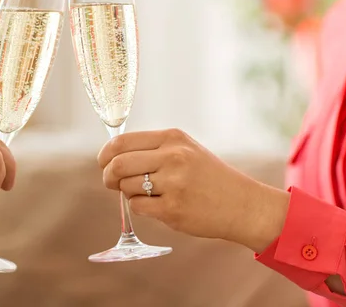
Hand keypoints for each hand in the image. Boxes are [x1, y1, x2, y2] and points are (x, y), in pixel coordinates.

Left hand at [98, 129, 289, 251]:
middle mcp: (173, 157)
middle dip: (108, 175)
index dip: (105, 154)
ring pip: (126, 186)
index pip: (122, 141)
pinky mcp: (173, 209)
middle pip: (118, 164)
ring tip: (145, 193)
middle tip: (111, 182)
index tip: (103, 163)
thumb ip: (152, 149)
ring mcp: (173, 183)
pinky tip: (157, 205)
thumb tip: (111, 156)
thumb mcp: (185, 149)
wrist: (242, 204)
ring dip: (127, 192)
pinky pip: (137, 206)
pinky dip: (139, 206)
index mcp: (172, 138)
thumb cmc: (208, 176)